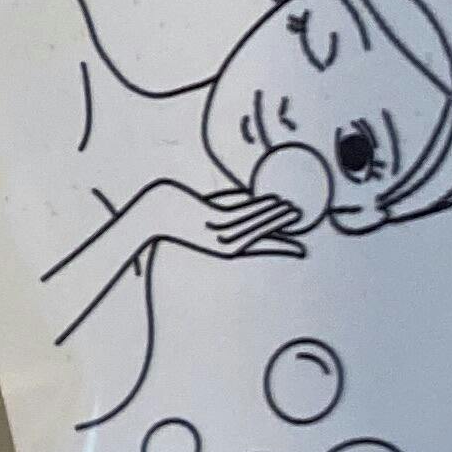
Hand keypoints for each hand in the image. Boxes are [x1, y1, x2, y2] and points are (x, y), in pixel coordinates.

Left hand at [153, 178, 306, 263]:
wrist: (151, 214)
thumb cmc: (178, 216)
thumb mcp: (206, 218)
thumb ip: (228, 213)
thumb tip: (248, 202)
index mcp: (223, 250)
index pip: (259, 249)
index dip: (280, 249)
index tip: (300, 251)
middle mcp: (222, 245)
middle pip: (259, 235)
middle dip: (281, 227)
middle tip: (300, 218)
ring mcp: (216, 233)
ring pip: (252, 224)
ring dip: (274, 215)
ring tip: (291, 208)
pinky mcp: (209, 220)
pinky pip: (241, 213)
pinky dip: (260, 207)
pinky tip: (272, 200)